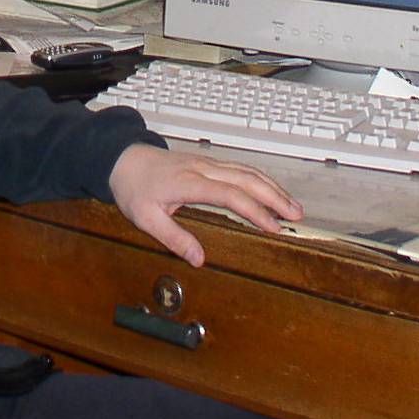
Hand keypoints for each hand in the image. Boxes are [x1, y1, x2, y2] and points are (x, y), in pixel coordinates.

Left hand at [107, 142, 302, 264]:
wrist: (122, 159)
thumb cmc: (133, 188)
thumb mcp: (146, 218)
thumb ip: (173, 238)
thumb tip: (199, 259)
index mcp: (189, 183)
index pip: (230, 195)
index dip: (254, 211)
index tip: (272, 227)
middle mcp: (203, 169)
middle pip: (247, 179)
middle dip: (274, 197)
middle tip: (296, 216)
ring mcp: (207, 163)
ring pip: (247, 171)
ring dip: (272, 187)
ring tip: (293, 206)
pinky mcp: (208, 163)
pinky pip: (240, 168)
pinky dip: (260, 179)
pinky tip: (272, 190)